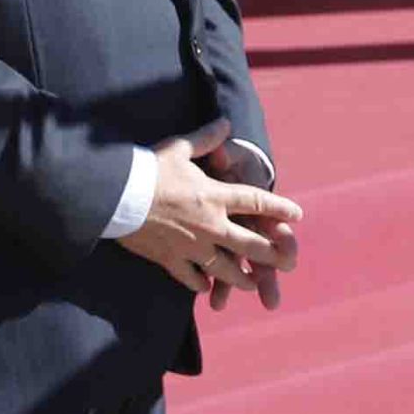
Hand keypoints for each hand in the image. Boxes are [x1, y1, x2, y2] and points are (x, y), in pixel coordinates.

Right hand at [117, 119, 303, 297]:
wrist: (117, 197)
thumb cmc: (149, 170)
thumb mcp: (180, 149)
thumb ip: (206, 139)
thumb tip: (225, 124)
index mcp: (216, 196)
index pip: (257, 202)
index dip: (279, 208)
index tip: (297, 215)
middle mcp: (210, 225)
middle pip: (250, 244)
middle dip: (271, 254)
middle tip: (287, 262)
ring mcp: (192, 246)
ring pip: (225, 269)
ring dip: (242, 278)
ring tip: (253, 284)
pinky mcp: (170, 260)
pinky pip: (191, 278)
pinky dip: (201, 284)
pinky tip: (207, 289)